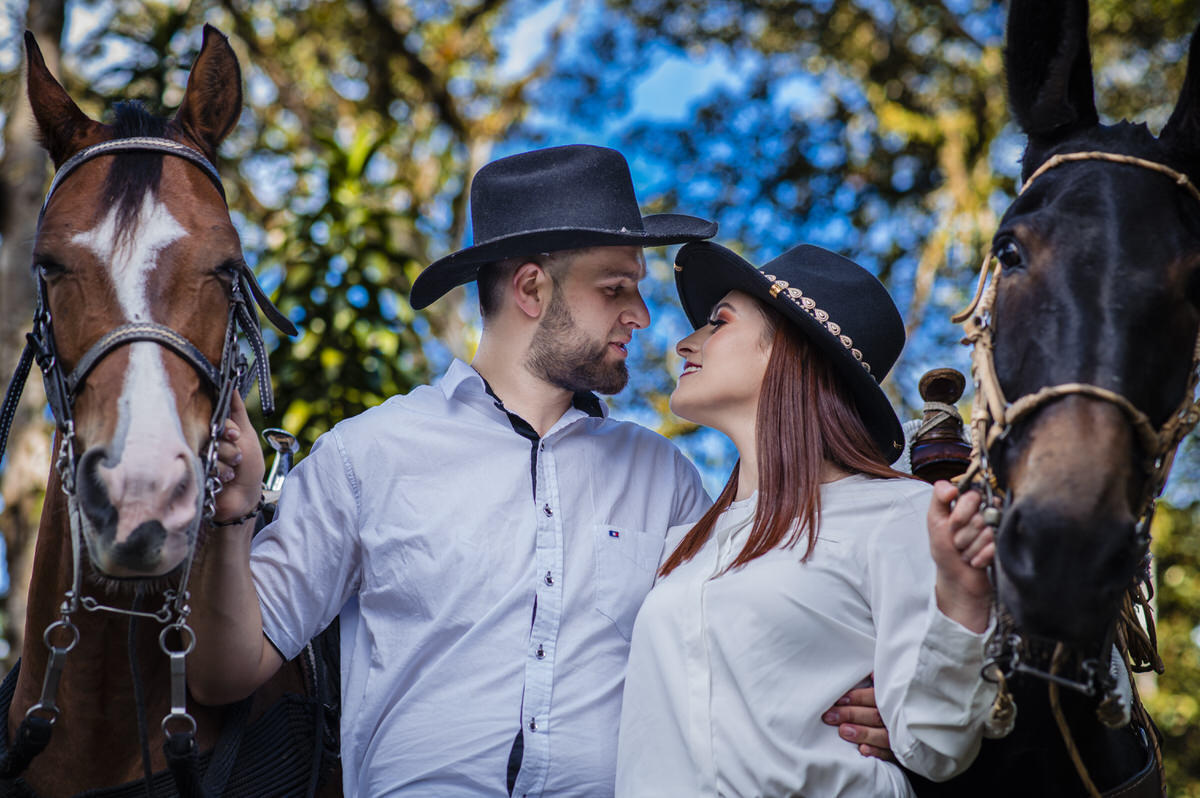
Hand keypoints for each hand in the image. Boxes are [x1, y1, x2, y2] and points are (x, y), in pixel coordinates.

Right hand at [209, 392, 264, 526]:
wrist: (243, 499)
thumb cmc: (249, 468)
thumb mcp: (248, 436)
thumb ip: (238, 411)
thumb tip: (231, 384)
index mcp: (217, 429)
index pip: (215, 418)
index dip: (227, 428)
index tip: (236, 436)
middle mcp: (204, 440)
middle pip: (209, 433)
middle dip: (227, 446)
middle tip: (238, 457)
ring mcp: (197, 456)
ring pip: (205, 449)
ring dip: (223, 461)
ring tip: (232, 472)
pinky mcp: (192, 471)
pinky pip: (198, 464)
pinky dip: (216, 471)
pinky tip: (224, 479)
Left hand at [822, 679, 894, 762]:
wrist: (914, 727)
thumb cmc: (891, 706)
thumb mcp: (888, 692)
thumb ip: (879, 685)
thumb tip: (871, 675)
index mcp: (893, 700)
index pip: (874, 697)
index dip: (857, 698)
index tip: (839, 700)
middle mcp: (896, 718)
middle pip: (874, 716)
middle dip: (851, 715)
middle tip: (830, 716)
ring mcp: (899, 736)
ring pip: (882, 735)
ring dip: (862, 733)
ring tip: (843, 731)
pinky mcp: (899, 752)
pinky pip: (889, 754)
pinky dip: (876, 752)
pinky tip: (862, 750)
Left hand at [928, 481, 994, 631]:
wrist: (956, 577)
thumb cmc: (946, 548)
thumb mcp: (935, 520)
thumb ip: (939, 497)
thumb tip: (951, 487)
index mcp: (972, 503)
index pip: (973, 496)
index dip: (960, 515)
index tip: (952, 526)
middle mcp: (989, 512)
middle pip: (980, 517)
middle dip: (963, 535)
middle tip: (958, 542)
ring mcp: (1000, 529)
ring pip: (988, 533)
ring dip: (970, 548)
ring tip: (966, 552)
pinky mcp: (1007, 545)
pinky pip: (996, 547)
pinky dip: (979, 557)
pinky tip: (974, 561)